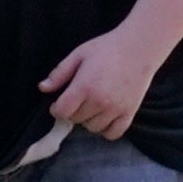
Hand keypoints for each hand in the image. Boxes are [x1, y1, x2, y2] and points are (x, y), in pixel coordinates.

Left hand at [41, 2, 177, 139]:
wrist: (139, 47)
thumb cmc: (107, 48)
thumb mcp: (79, 54)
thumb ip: (60, 73)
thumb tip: (42, 88)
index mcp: (84, 87)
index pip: (62, 111)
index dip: (56, 109)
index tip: (59, 103)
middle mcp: (99, 102)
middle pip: (76, 120)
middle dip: (73, 111)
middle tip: (79, 99)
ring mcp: (115, 110)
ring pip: (92, 128)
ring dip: (88, 120)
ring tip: (92, 106)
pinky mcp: (129, 113)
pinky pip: (112, 133)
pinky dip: (106, 129)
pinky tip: (104, 117)